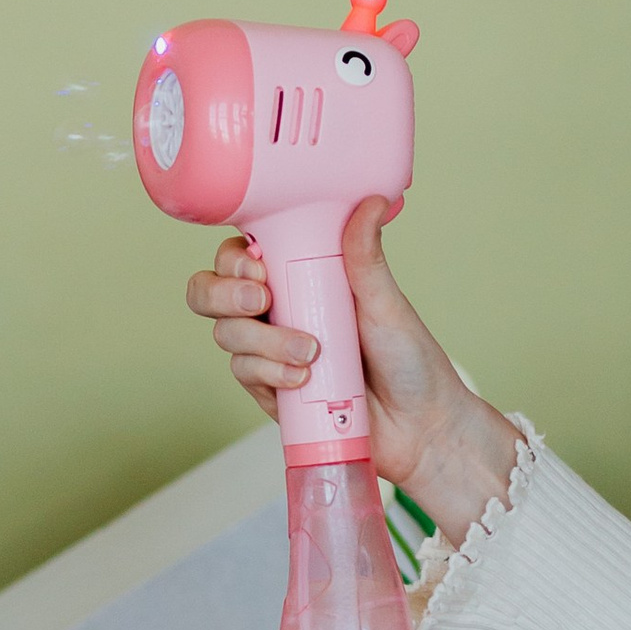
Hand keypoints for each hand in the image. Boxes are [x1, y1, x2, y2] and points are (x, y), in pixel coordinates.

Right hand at [185, 194, 521, 542]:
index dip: (233, 259)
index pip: (241, 256)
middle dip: (223, 295)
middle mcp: (278, 311)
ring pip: (226, 336)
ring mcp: (270, 352)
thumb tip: (370, 202)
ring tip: (310, 353)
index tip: (259, 266)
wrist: (420, 426)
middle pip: (210, 294)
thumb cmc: (410, 361)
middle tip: (262, 301)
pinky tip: (302, 380)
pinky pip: (245, 376)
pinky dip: (268, 374)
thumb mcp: (387, 303)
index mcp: (300, 279)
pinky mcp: (271, 391)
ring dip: (262, 342)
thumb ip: (366, 257)